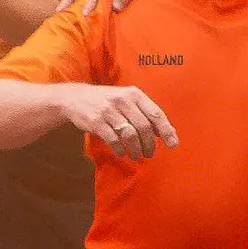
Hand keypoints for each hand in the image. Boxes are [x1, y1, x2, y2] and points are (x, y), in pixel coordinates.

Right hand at [64, 84, 182, 161]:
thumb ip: (145, 113)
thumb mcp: (127, 100)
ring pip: (130, 135)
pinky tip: (121, 152)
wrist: (75, 97)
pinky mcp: (96, 122)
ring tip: (136, 154)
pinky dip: (119, 149)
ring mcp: (108, 111)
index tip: (173, 144)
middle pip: (144, 127)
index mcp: (134, 94)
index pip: (155, 113)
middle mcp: (122, 100)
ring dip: (136, 149)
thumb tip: (166, 132)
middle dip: (149, 144)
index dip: (166, 130)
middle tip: (150, 153)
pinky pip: (113, 140)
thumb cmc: (108, 101)